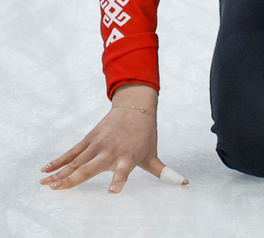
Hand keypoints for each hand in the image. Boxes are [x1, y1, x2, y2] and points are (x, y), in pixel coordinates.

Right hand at [40, 83, 166, 192]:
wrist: (135, 107)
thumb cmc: (145, 135)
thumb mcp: (153, 154)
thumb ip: (164, 172)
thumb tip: (184, 183)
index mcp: (128, 158)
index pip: (124, 172)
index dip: (119, 181)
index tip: (113, 190)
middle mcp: (112, 152)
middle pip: (90, 168)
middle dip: (74, 179)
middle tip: (58, 189)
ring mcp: (98, 144)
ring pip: (76, 161)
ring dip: (59, 173)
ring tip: (45, 184)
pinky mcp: (89, 138)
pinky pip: (71, 151)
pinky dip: (58, 160)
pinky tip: (45, 169)